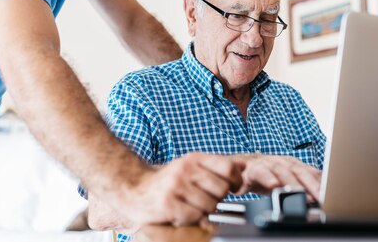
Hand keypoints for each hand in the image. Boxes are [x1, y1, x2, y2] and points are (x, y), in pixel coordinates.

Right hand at [88, 152, 242, 231]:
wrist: (133, 188)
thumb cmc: (167, 181)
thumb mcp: (191, 166)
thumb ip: (216, 167)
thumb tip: (243, 166)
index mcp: (194, 159)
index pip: (228, 167)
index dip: (237, 180)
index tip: (234, 188)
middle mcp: (186, 170)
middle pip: (222, 189)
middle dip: (218, 199)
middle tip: (206, 199)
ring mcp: (177, 187)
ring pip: (210, 206)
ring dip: (203, 211)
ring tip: (191, 206)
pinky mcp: (168, 204)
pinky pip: (193, 217)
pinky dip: (190, 219)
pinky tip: (181, 213)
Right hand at [232, 155, 321, 201]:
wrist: (239, 167)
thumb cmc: (265, 174)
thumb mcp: (286, 179)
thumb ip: (302, 182)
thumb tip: (322, 189)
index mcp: (292, 164)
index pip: (310, 172)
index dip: (320, 182)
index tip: (330, 193)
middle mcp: (281, 161)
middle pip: (299, 171)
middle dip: (311, 184)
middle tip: (320, 196)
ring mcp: (267, 163)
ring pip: (281, 171)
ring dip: (292, 183)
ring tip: (301, 194)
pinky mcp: (252, 169)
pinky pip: (261, 172)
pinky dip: (268, 178)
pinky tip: (274, 186)